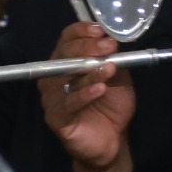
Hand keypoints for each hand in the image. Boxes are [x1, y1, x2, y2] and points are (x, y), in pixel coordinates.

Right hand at [43, 21, 135, 171]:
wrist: (111, 141)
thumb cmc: (111, 106)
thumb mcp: (119, 78)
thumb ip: (115, 59)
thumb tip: (113, 40)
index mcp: (67, 62)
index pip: (67, 39)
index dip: (81, 31)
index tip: (100, 30)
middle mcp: (54, 76)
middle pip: (64, 55)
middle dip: (87, 48)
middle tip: (108, 47)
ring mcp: (52, 98)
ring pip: (67, 78)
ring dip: (90, 72)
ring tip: (110, 68)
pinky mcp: (56, 118)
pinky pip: (68, 103)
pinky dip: (85, 94)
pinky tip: (100, 89)